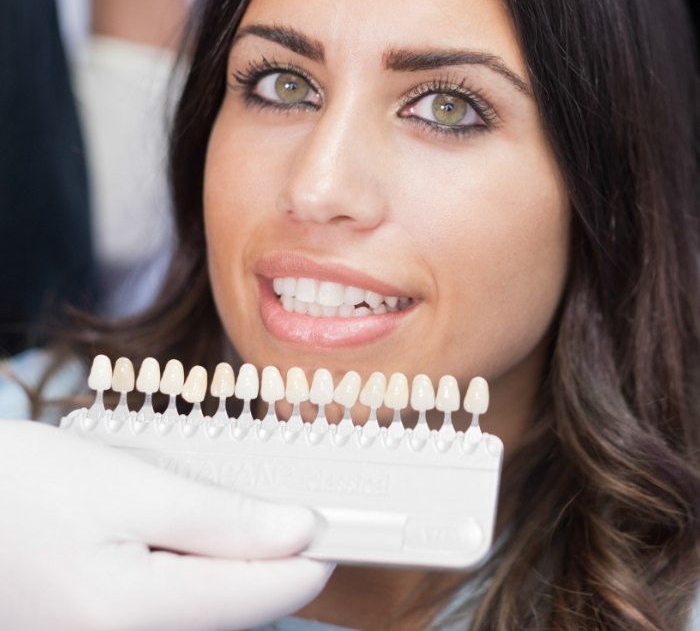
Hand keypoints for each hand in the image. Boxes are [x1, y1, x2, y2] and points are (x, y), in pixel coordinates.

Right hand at [0, 420, 330, 630]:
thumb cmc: (25, 488)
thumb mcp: (131, 488)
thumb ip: (221, 519)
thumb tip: (299, 532)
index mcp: (134, 616)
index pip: (262, 596)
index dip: (310, 555)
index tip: (342, 521)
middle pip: (237, 607)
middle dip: (269, 554)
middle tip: (286, 497)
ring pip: (207, 608)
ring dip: (231, 560)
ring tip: (229, 506)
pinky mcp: (104, 628)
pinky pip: (173, 606)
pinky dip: (195, 567)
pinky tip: (185, 529)